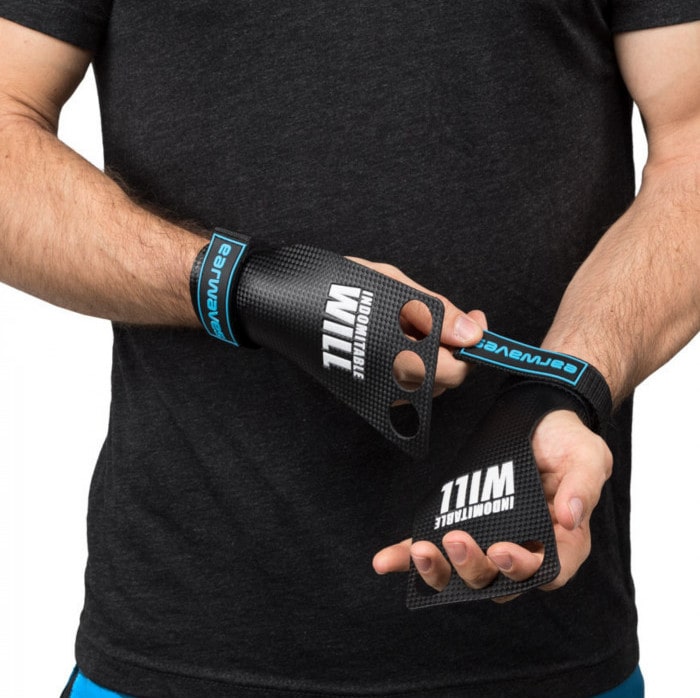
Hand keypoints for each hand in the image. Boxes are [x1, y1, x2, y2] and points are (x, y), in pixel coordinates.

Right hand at [350, 258, 486, 395]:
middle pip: (442, 381)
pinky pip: (400, 386)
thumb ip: (437, 313)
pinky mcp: (363, 388)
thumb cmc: (337, 286)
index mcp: (400, 356)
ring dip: (432, 359)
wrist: (287, 298)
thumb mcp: (394, 285)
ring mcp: (374, 388)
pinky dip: (410, 365)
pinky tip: (399, 341)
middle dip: (451, 352)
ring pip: (423, 386)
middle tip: (446, 319)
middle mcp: (387, 380)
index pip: (456, 370)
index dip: (473, 349)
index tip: (475, 323)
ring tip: (416, 326)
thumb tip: (472, 333)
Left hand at [372, 409, 611, 600]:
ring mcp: (491, 539)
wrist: (540, 419)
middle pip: (498, 579)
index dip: (522, 569)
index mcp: (563, 543)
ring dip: (440, 570)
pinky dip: (409, 557)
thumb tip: (570, 518)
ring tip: (420, 552)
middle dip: (474, 567)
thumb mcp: (588, 457)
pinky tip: (385, 561)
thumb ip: (583, 487)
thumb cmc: (569, 443)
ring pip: (464, 572)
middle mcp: (524, 548)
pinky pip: (437, 547)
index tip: (501, 549)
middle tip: (457, 539)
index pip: (545, 572)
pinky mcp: (464, 524)